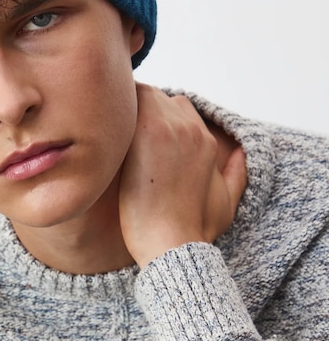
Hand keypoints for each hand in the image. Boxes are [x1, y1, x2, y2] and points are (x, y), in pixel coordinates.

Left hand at [119, 85, 246, 266]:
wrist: (173, 246)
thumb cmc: (195, 232)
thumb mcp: (226, 203)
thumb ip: (236, 174)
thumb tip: (241, 154)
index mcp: (205, 142)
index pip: (178, 107)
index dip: (155, 117)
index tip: (137, 137)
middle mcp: (190, 129)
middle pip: (159, 97)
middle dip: (137, 110)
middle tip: (115, 133)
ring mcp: (170, 128)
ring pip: (142, 94)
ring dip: (123, 109)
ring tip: (105, 132)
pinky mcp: (146, 133)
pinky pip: (126, 104)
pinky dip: (111, 113)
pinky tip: (98, 133)